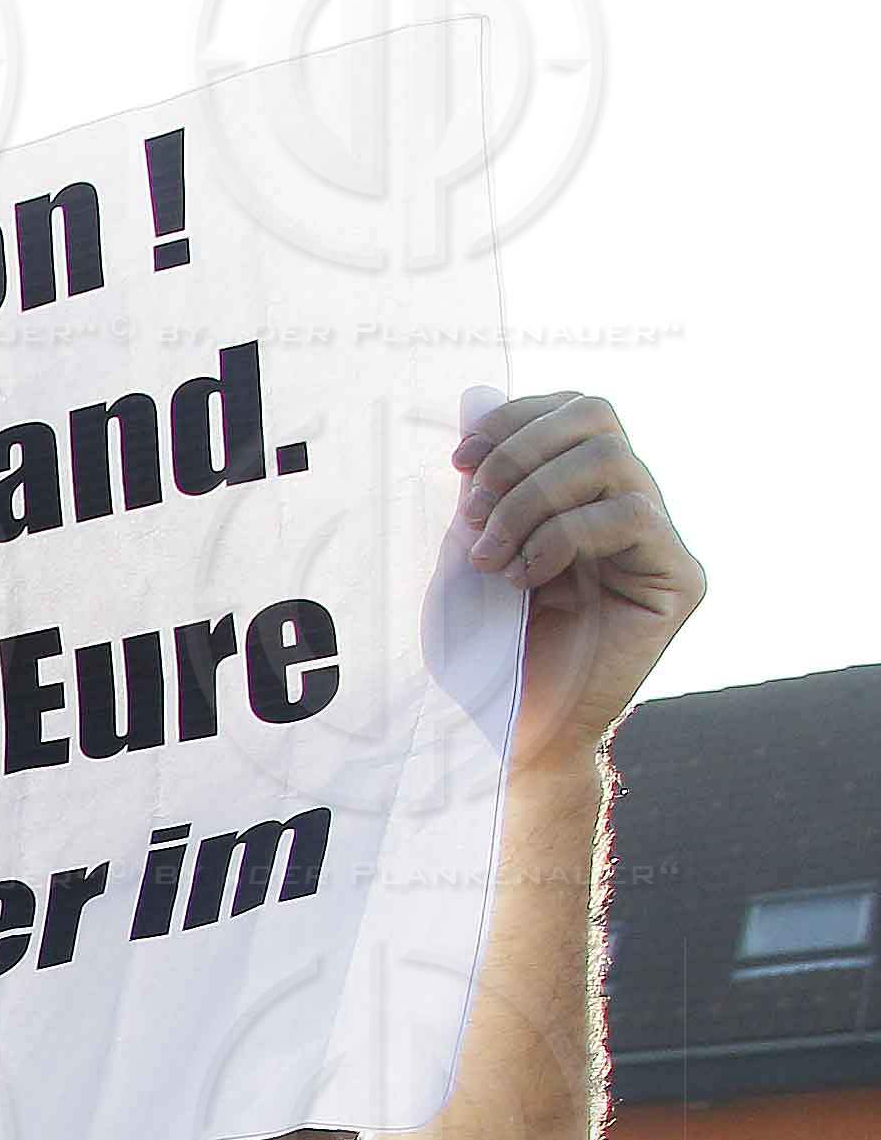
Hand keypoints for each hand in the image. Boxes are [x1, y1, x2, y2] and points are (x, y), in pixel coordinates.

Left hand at [453, 394, 704, 767]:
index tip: (460, 459)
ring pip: (610, 459)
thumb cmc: (485, 655)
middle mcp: (630, 506)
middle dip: (520, 453)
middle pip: (598, 416)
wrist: (513, 736)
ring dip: (531, 500)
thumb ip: (482, 489)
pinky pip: (630, 516)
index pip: (575, 411)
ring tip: (492, 558)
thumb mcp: (468, 557)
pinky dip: (562, 537)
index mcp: (583, 495)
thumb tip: (477, 403)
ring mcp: (659, 541)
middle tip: (472, 512)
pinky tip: (528, 580)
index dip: (517, 418)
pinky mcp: (678, 579)